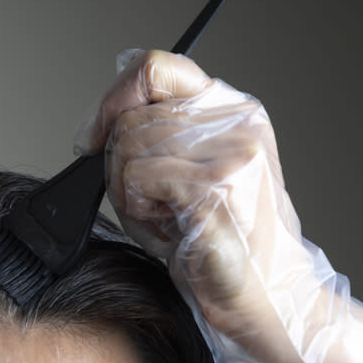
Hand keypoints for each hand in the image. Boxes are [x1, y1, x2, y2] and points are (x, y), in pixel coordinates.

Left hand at [75, 49, 362, 362]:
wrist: (266, 296)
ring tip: (166, 214)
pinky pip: (138, 176)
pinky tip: (169, 225)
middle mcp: (236, 119)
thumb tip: (100, 121)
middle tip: (150, 200)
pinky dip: (137, 207)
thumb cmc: (216, 240)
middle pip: (132, 115)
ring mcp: (232, 149)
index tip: (97, 134)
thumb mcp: (180, 173)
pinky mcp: (219, 184)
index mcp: (229, 108)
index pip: (156, 66)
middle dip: (119, 164)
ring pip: (129, 145)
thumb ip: (150, 135)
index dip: (115, 97)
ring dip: (129, 190)